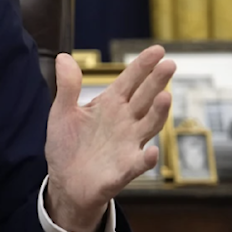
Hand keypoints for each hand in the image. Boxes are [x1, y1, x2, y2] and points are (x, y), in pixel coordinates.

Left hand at [45, 46, 174, 231]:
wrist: (65, 181)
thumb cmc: (67, 145)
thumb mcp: (62, 112)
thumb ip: (68, 86)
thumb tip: (63, 56)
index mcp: (109, 105)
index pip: (129, 81)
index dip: (142, 66)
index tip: (158, 50)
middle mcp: (124, 122)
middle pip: (144, 98)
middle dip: (156, 82)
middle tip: (169, 64)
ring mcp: (127, 145)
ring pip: (148, 126)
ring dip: (158, 113)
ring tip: (165, 96)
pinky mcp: (124, 170)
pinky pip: (138, 164)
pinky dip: (146, 159)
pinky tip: (151, 152)